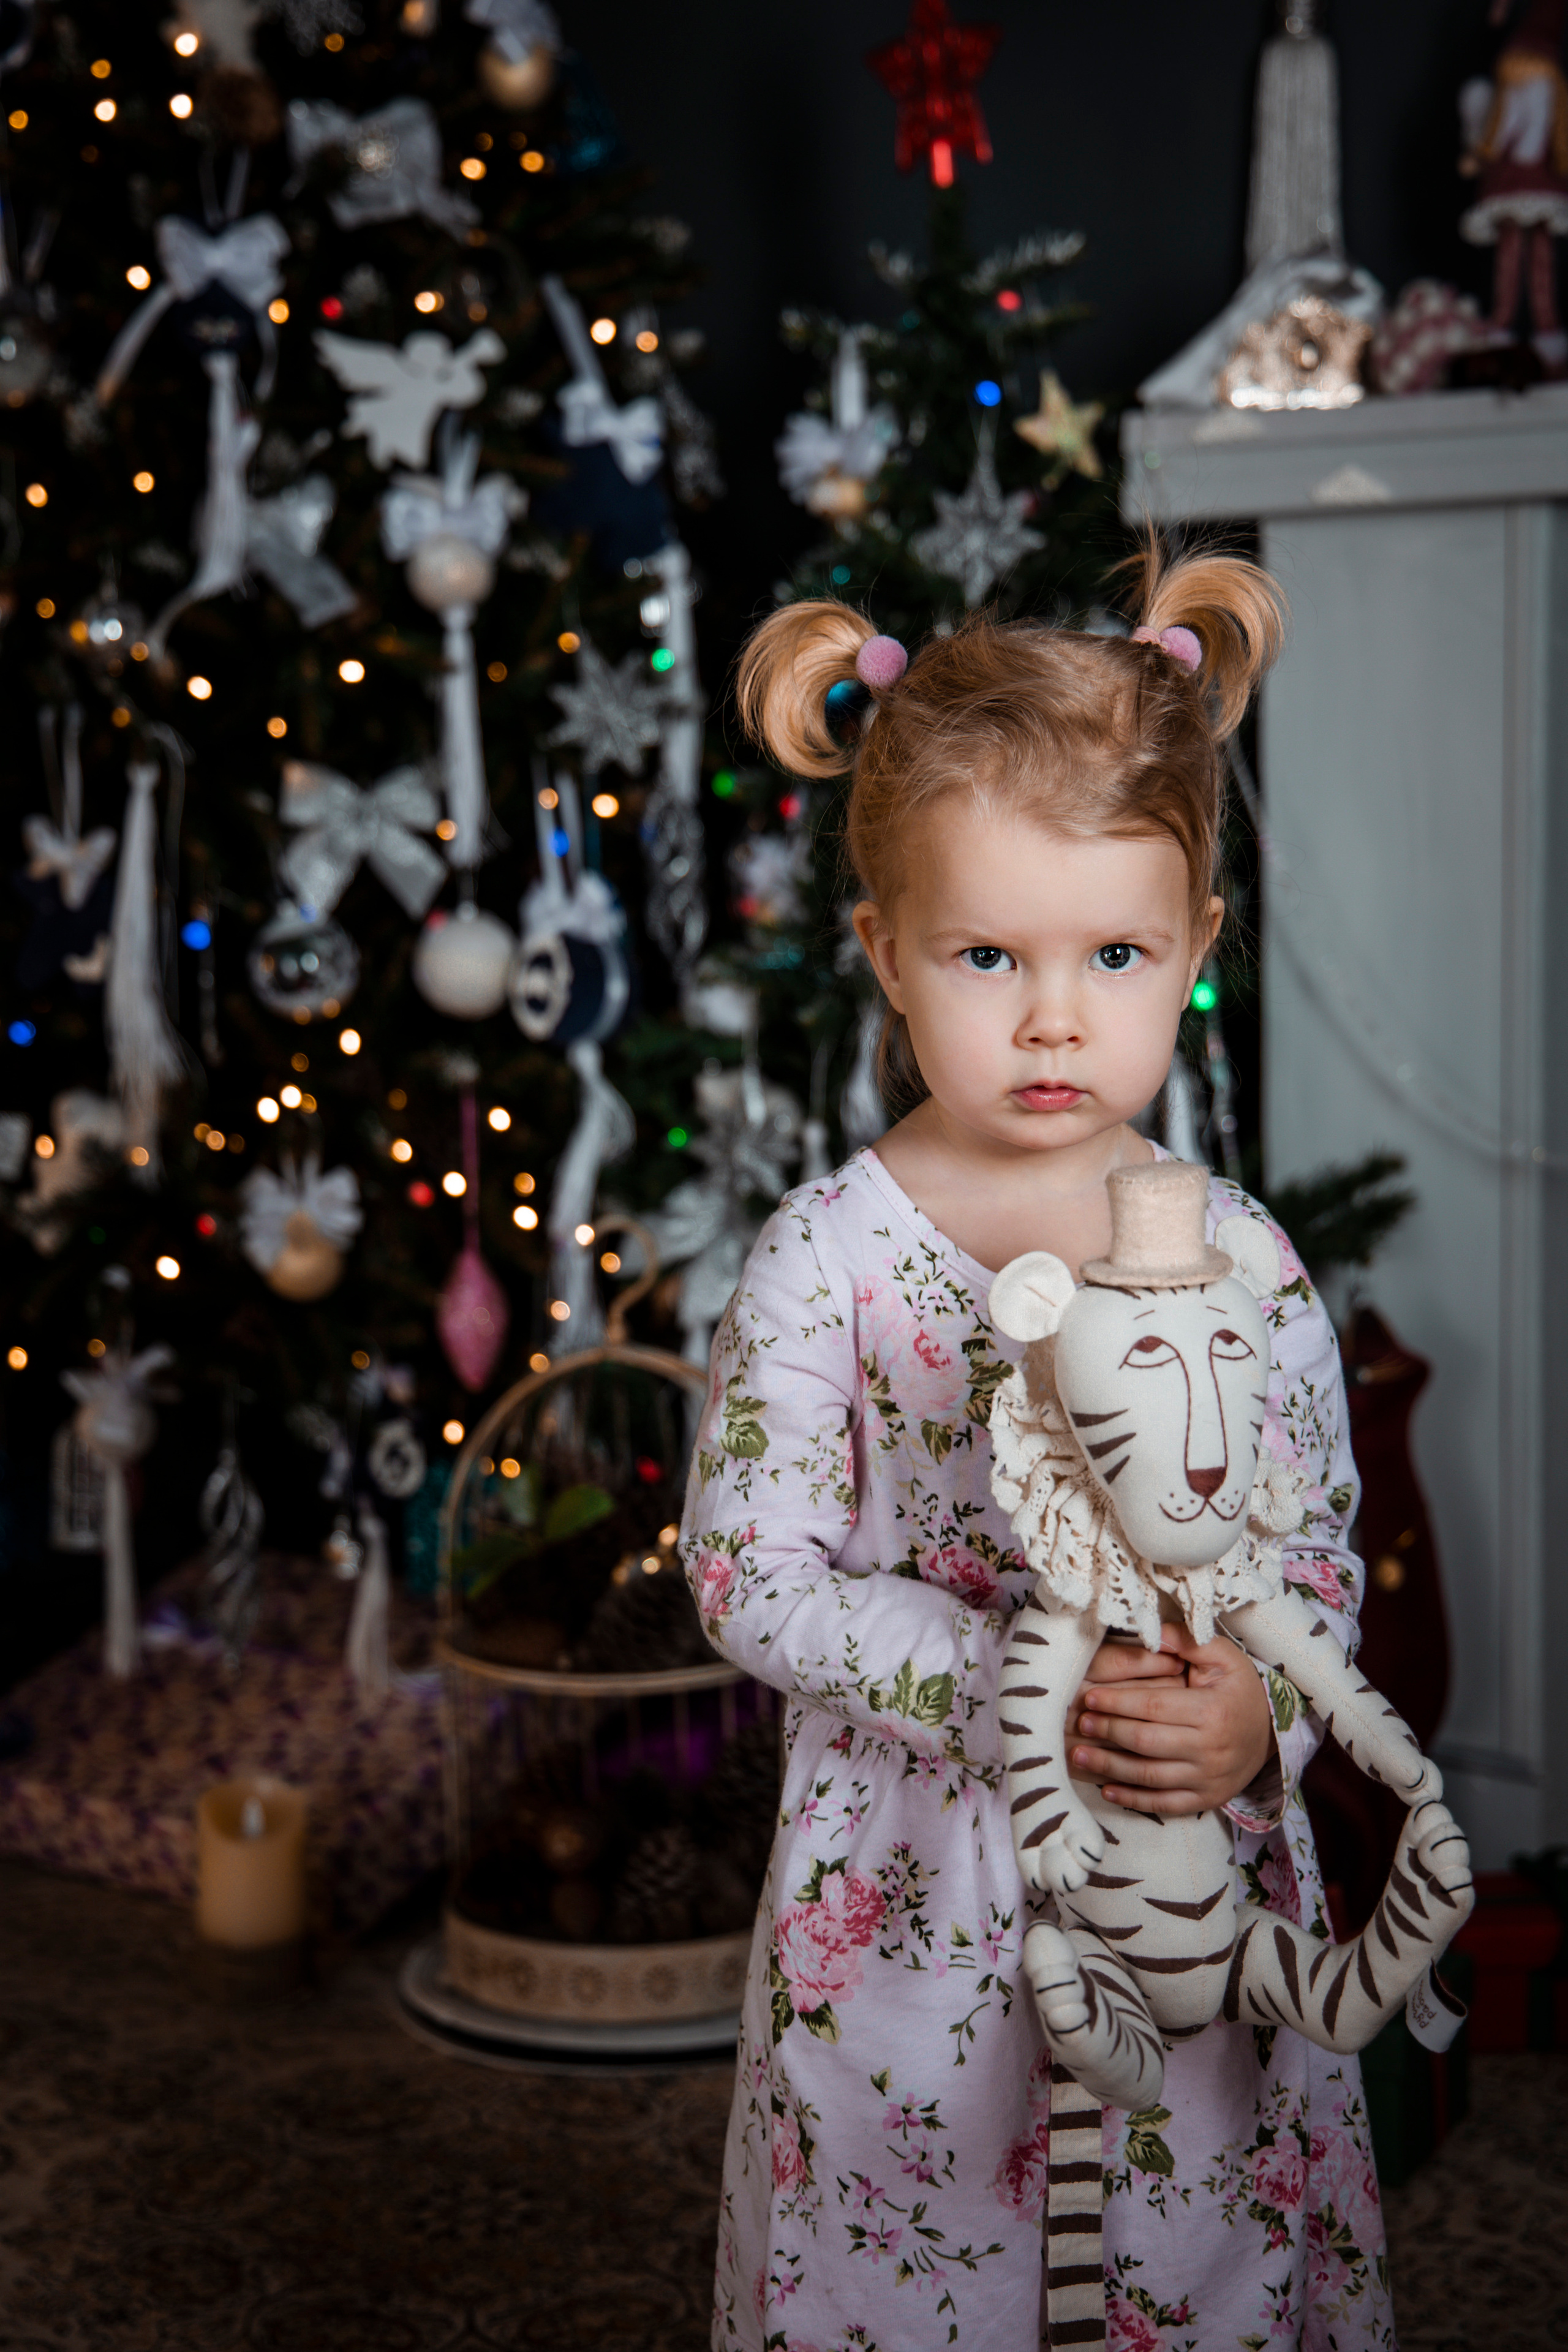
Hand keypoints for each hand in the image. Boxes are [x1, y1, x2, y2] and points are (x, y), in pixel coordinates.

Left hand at [1068, 1625, 1274, 1816]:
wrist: (1270, 1734)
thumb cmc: (1238, 1690)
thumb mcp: (1223, 1657)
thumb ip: (1188, 1641)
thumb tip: (1153, 1632)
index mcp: (1212, 1711)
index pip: (1153, 1707)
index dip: (1117, 1702)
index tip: (1089, 1696)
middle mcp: (1211, 1749)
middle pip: (1146, 1742)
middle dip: (1107, 1731)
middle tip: (1079, 1723)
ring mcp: (1208, 1778)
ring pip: (1150, 1776)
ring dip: (1110, 1767)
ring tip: (1078, 1754)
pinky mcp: (1206, 1799)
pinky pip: (1165, 1804)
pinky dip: (1134, 1799)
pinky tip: (1107, 1789)